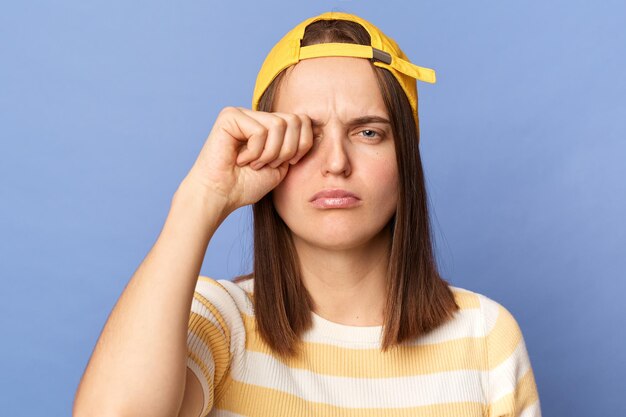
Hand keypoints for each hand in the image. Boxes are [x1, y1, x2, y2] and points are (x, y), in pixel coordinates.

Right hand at [180, 106, 313, 214]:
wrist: (221, 196)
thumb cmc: (247, 185)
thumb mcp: (282, 165)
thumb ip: (296, 145)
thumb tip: (315, 128)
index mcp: (270, 125)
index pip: (302, 120)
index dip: (301, 145)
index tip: (287, 164)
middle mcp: (257, 115)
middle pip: (294, 120)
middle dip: (286, 150)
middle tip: (268, 164)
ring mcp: (243, 113)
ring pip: (278, 125)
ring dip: (269, 153)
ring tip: (254, 163)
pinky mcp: (230, 116)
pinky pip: (259, 131)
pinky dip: (254, 152)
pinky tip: (240, 159)